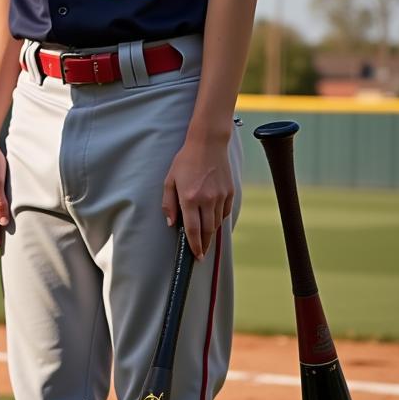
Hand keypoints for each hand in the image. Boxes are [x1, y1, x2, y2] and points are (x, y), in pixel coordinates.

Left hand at [162, 128, 233, 259]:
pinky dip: (218, 219)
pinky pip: (224, 212)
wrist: (208, 143)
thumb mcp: (170, 180)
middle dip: (204, 245)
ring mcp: (220, 196)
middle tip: (201, 253)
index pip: (193, 230)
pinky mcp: (230, 192)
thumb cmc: (186, 160)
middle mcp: (207, 199)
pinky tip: (212, 219)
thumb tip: (172, 223)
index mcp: (190, 198)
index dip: (194, 246)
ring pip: (216, 223)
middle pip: (207, 231)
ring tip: (204, 238)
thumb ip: (169, 203)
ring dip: (210, 233)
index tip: (196, 256)